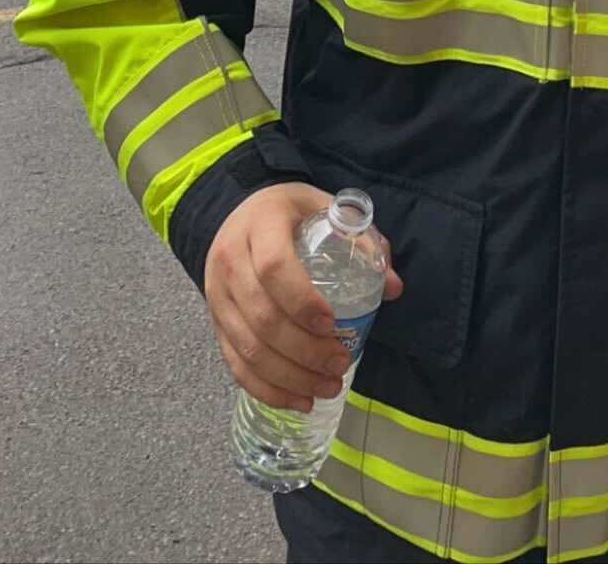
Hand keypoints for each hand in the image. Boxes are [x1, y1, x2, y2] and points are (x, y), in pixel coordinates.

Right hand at [203, 181, 403, 410]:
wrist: (241, 212)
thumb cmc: (291, 213)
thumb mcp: (326, 208)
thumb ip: (361, 240)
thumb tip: (392, 287)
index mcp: (261, 225)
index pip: (274, 267)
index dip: (302, 301)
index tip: (332, 324)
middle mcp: (230, 260)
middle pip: (262, 317)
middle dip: (304, 351)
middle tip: (340, 364)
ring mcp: (218, 295)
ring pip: (248, 348)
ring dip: (290, 377)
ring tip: (327, 387)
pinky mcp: (215, 322)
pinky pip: (235, 364)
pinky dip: (266, 389)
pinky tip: (297, 400)